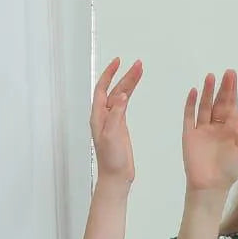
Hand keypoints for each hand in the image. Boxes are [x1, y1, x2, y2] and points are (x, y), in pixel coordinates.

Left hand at [91, 57, 143, 187]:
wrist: (116, 176)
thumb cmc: (110, 160)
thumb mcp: (112, 135)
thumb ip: (116, 115)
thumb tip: (121, 96)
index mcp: (98, 117)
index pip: (102, 89)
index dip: (109, 74)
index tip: (117, 62)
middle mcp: (104, 116)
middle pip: (114, 90)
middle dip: (125, 76)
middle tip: (138, 64)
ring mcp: (112, 121)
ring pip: (121, 96)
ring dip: (130, 83)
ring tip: (140, 70)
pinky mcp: (120, 126)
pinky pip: (124, 105)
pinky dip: (130, 94)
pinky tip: (134, 88)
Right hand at [182, 70, 237, 193]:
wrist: (210, 187)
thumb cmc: (228, 172)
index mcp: (230, 129)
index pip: (231, 105)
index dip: (232, 91)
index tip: (233, 76)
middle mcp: (216, 127)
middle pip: (219, 103)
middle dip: (223, 88)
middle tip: (226, 73)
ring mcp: (202, 130)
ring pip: (204, 106)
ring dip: (207, 92)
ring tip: (210, 77)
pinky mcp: (189, 136)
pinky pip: (189, 117)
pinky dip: (190, 104)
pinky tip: (193, 92)